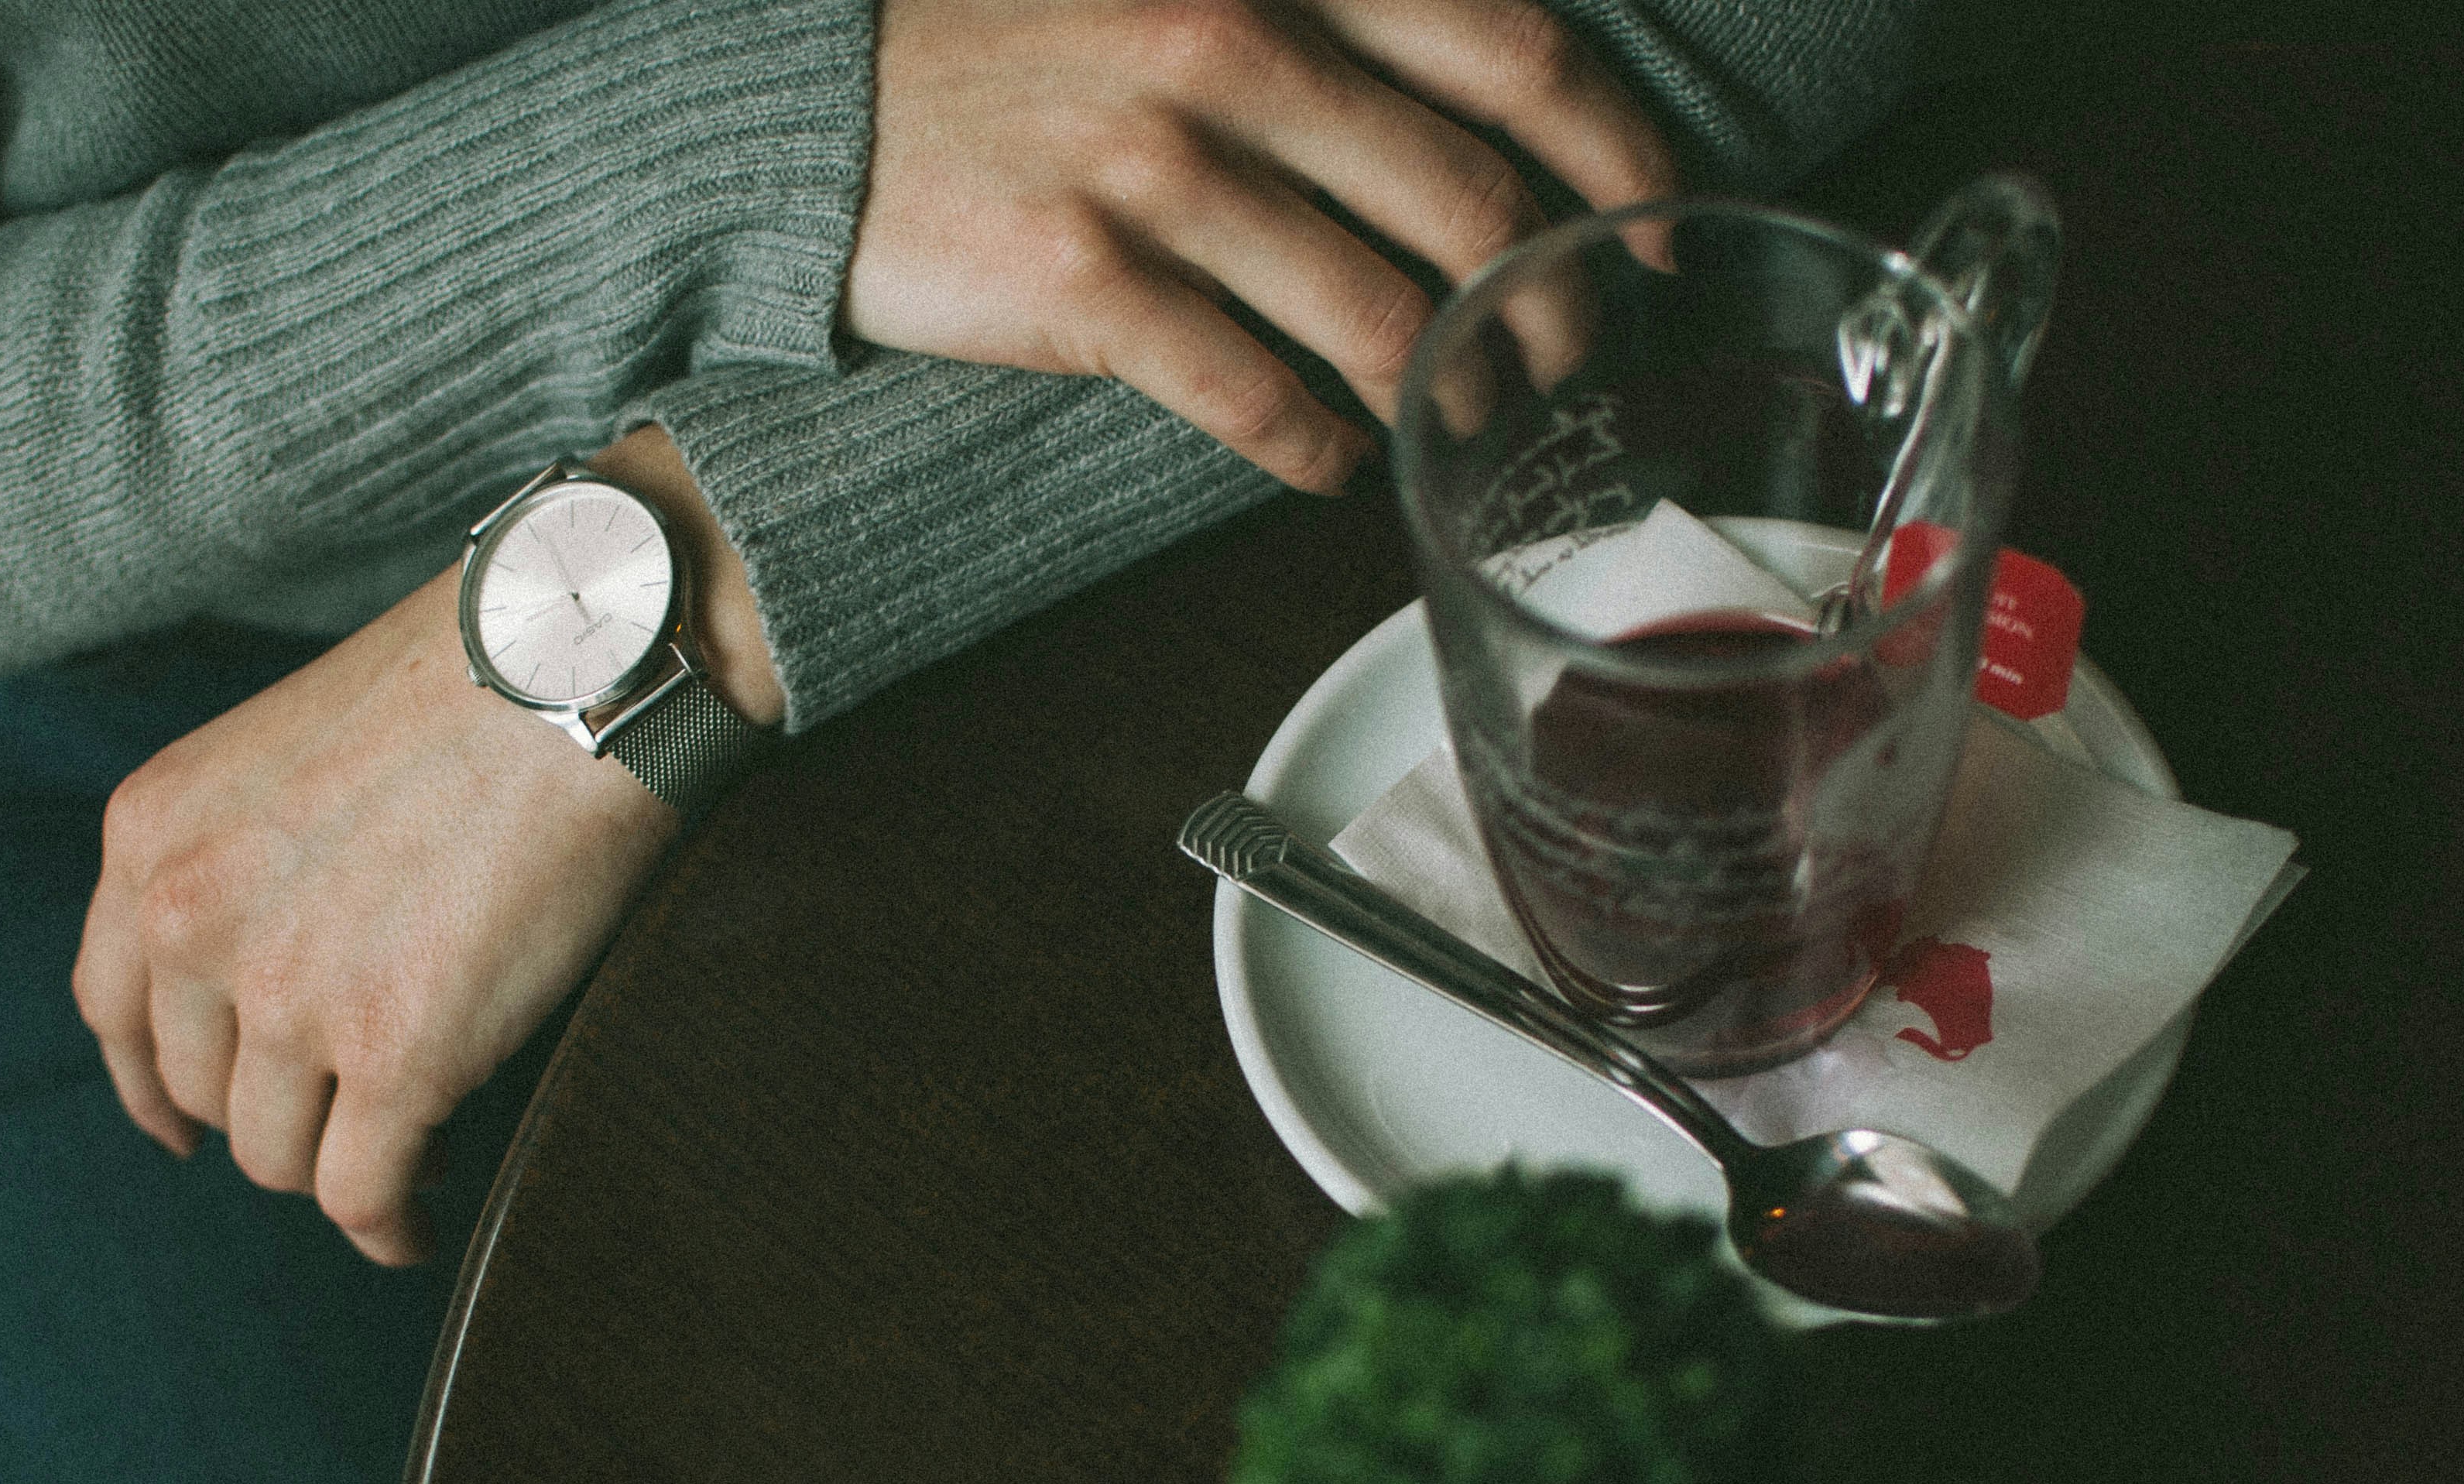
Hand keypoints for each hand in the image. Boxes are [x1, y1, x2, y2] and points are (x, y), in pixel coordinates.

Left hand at [72, 428, 778, 1264]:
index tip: (191, 1120)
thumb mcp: (289, 746)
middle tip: (352, 1119)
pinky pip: (364, 1195)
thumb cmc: (472, 683)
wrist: (575, 666)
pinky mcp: (397, 1055)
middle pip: (203, 1093)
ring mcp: (287, 997)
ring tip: (410, 1161)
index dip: (155, 1084)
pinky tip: (420, 1222)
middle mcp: (188, 921)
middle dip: (274, 1116)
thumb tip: (288, 957)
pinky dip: (390, 1228)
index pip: (113, 1008)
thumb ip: (249, 850)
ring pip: (280, 1156)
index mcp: (150, 835)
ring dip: (341, 1169)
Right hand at [845, 0, 1675, 491]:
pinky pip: (1257, 396)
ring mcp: (1158, 166)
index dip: (1617, 154)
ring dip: (1447, 396)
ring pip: (1382, 316)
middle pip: (1473, 206)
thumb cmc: (1002, 53)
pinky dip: (1319, 447)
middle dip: (1550, 308)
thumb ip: (1315, 25)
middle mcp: (1231, 42)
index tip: (1660, 230)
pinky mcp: (1085, 282)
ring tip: (1455, 425)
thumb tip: (1466, 123)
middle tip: (1562, 362)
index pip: (1515, 52)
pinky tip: (1332, 460)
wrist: (804, 117)